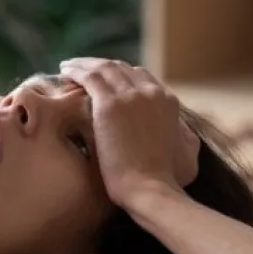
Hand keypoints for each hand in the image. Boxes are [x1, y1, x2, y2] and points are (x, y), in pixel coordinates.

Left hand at [59, 58, 199, 208]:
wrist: (150, 189)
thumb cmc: (168, 180)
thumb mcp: (187, 152)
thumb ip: (183, 133)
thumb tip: (179, 126)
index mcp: (169, 101)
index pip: (142, 77)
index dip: (122, 76)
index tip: (105, 82)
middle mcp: (151, 92)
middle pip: (122, 68)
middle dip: (102, 67)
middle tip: (83, 70)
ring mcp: (131, 95)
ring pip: (104, 67)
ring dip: (85, 64)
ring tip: (69, 66)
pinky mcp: (110, 105)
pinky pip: (90, 77)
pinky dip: (76, 70)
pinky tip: (65, 70)